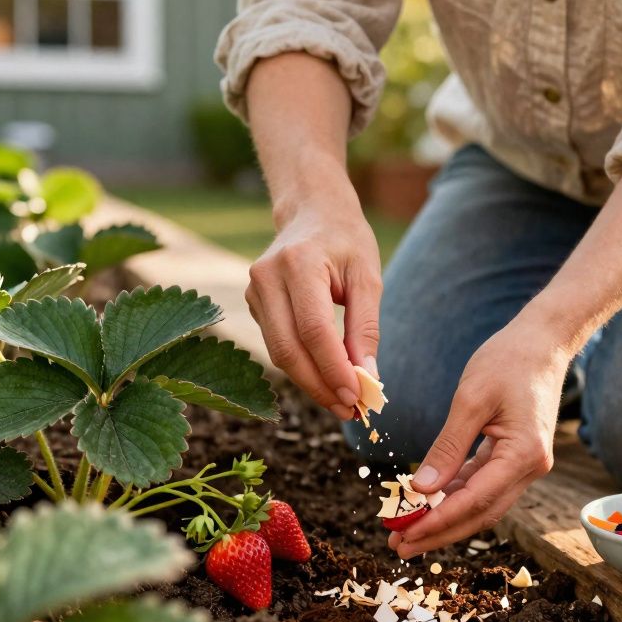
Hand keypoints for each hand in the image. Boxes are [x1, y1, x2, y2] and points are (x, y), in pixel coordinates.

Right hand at [246, 193, 381, 419]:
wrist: (312, 210)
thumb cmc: (346, 240)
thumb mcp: (368, 276)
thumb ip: (366, 327)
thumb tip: (366, 377)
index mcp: (298, 263)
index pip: (313, 330)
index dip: (333, 369)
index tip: (357, 397)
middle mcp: (266, 277)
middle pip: (289, 349)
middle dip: (320, 386)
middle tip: (350, 410)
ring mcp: (253, 290)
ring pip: (279, 353)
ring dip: (311, 383)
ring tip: (342, 402)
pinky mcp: (252, 303)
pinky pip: (277, 345)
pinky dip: (301, 367)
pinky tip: (326, 379)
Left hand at [389, 323, 569, 557]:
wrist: (543, 341)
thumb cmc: (508, 360)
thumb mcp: (471, 400)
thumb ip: (447, 447)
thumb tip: (420, 489)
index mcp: (525, 454)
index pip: (476, 500)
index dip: (439, 523)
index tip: (405, 535)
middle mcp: (531, 467)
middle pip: (480, 513)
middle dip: (439, 533)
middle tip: (397, 545)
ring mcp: (526, 464)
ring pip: (482, 504)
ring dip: (445, 519)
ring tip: (406, 529)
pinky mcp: (516, 457)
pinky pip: (483, 485)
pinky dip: (455, 496)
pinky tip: (427, 503)